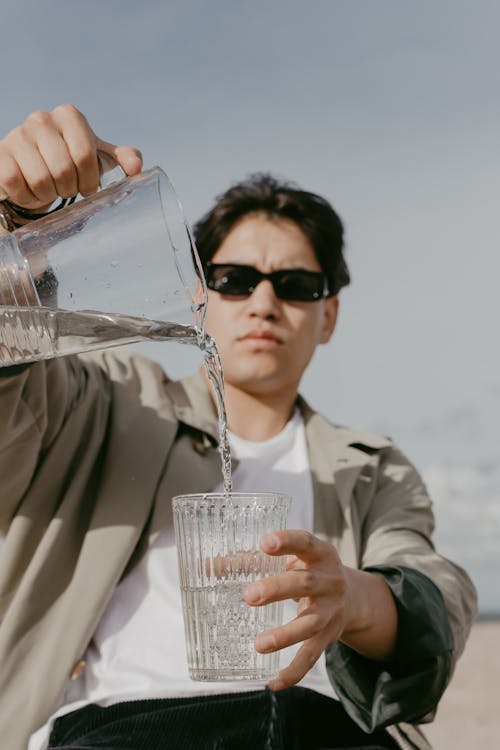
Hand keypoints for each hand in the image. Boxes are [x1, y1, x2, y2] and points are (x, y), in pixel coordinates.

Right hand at [0, 104, 141, 209]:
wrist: (32, 170)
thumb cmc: (71, 163)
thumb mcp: (99, 159)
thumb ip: (123, 159)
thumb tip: (137, 166)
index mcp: (69, 116)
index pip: (86, 155)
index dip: (89, 179)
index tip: (87, 186)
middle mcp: (41, 119)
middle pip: (64, 169)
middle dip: (69, 188)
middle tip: (67, 189)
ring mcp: (17, 135)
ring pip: (40, 179)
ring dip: (48, 194)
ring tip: (49, 189)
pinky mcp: (0, 155)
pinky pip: (16, 182)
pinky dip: (27, 196)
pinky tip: (30, 191)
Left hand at [243, 530, 397, 690]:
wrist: (352, 598)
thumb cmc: (308, 571)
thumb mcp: (290, 559)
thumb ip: (250, 561)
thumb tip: (206, 566)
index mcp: (320, 554)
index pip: (306, 543)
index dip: (287, 542)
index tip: (264, 543)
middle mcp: (330, 581)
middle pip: (305, 584)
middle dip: (277, 590)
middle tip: (249, 595)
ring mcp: (331, 610)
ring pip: (310, 624)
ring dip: (285, 635)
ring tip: (259, 644)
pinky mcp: (328, 637)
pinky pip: (312, 656)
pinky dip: (295, 671)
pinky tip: (274, 682)